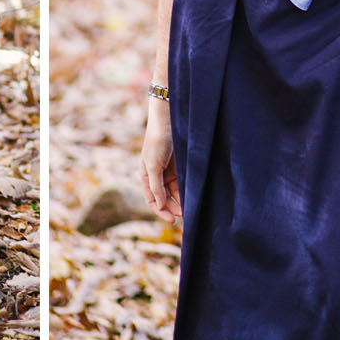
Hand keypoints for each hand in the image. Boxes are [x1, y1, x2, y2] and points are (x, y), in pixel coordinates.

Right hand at [140, 99, 180, 223]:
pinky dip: (186, 191)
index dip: (160, 211)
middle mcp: (157, 175)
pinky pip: (182, 182)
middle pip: (164, 198)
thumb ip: (156, 186)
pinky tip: (192, 196)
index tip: (172, 220)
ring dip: (181, 201)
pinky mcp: (180, 165)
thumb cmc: (157, 141)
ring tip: (190, 208)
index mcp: (146, 175)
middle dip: (173, 207)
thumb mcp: (153, 165)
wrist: (169, 119)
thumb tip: (160, 205)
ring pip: (175, 192)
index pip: (152, 199)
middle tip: (184, 215)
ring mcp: (169, 170)